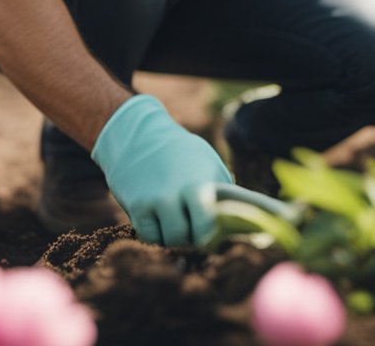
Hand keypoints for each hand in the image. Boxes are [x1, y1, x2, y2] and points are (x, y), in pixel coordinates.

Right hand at [91, 94, 233, 245]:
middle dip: (194, 238)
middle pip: (188, 237)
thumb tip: (239, 222)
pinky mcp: (136, 206)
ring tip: (179, 224)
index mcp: (199, 183)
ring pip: (168, 240)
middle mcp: (175, 194)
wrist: (140, 135)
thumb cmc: (182, 153)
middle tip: (195, 232)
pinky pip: (149, 236)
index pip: (208, 225)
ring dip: (175, 238)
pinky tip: (161, 222)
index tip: (213, 233)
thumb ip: (221, 191)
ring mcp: (154, 200)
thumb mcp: (208, 163)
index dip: (211, 235)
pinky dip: (157, 234)